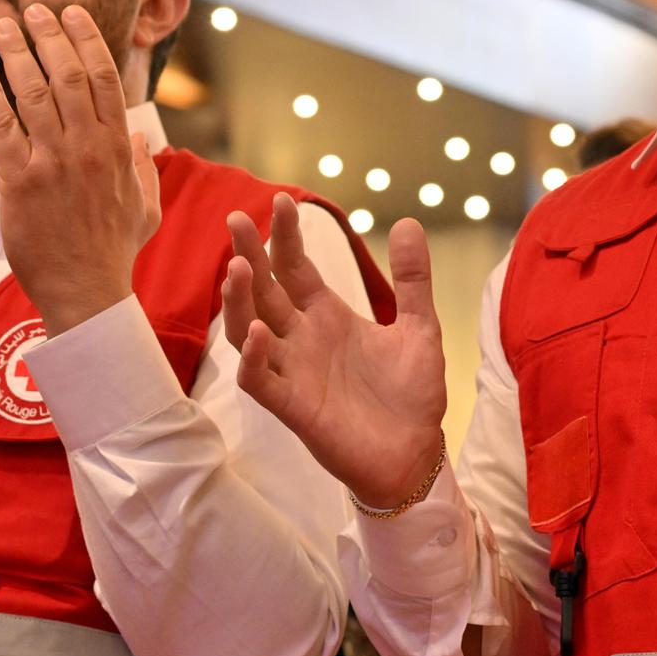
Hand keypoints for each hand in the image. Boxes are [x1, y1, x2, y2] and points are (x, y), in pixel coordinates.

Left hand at [0, 4, 159, 335]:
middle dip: (49, 35)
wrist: (85, 290)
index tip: (72, 15)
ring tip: (2, 26)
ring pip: (33, 92)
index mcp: (119, 149)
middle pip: (68, 74)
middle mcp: (87, 147)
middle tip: (33, 10)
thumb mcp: (145, 207)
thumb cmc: (115, 251)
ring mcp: (53, 162)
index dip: (87, 40)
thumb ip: (143, 167)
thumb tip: (139, 135)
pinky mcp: (20, 180)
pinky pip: (2, 125)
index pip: (105, 78)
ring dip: (16, 52)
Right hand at [227, 197, 447, 508]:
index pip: (295, 268)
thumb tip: (409, 221)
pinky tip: (260, 331)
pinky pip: (261, 381)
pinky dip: (255, 357)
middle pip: (264, 291)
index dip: (285, 237)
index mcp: (328, 317)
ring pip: (249, 331)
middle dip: (248, 255)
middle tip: (236, 219)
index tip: (281, 200)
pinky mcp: (294, 408)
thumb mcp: (420, 328)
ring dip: (239, 301)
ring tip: (238, 268)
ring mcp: (294, 372)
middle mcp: (303, 340)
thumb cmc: (412, 396)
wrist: (417, 455)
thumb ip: (412, 280)